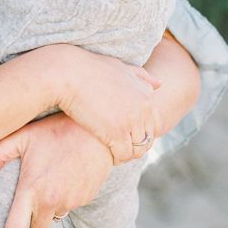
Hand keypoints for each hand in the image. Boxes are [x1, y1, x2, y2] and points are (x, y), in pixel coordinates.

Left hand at [0, 113, 112, 227]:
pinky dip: (65, 200)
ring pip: (54, 218)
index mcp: (32, 189)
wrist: (98, 131)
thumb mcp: (23, 137)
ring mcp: (70, 201)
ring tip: (49, 183)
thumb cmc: (57, 131)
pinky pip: (70, 207)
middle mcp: (51, 201)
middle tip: (31, 197)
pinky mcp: (85, 199)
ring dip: (49, 209)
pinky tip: (64, 178)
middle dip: (32, 219)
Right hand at [54, 46, 162, 164]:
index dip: (140, 133)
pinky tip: (105, 156)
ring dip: (126, 155)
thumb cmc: (89, 69)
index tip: (125, 136)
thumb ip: (141, 76)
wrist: (68, 74)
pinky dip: (116, 159)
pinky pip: (123, 155)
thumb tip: (159, 85)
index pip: (154, 125)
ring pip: (137, 150)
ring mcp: (131, 122)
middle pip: (147, 139)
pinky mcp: (115, 133)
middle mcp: (143, 109)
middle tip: (118, 149)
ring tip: (112, 154)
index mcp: (146, 96)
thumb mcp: (120, 68)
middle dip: (135, 146)